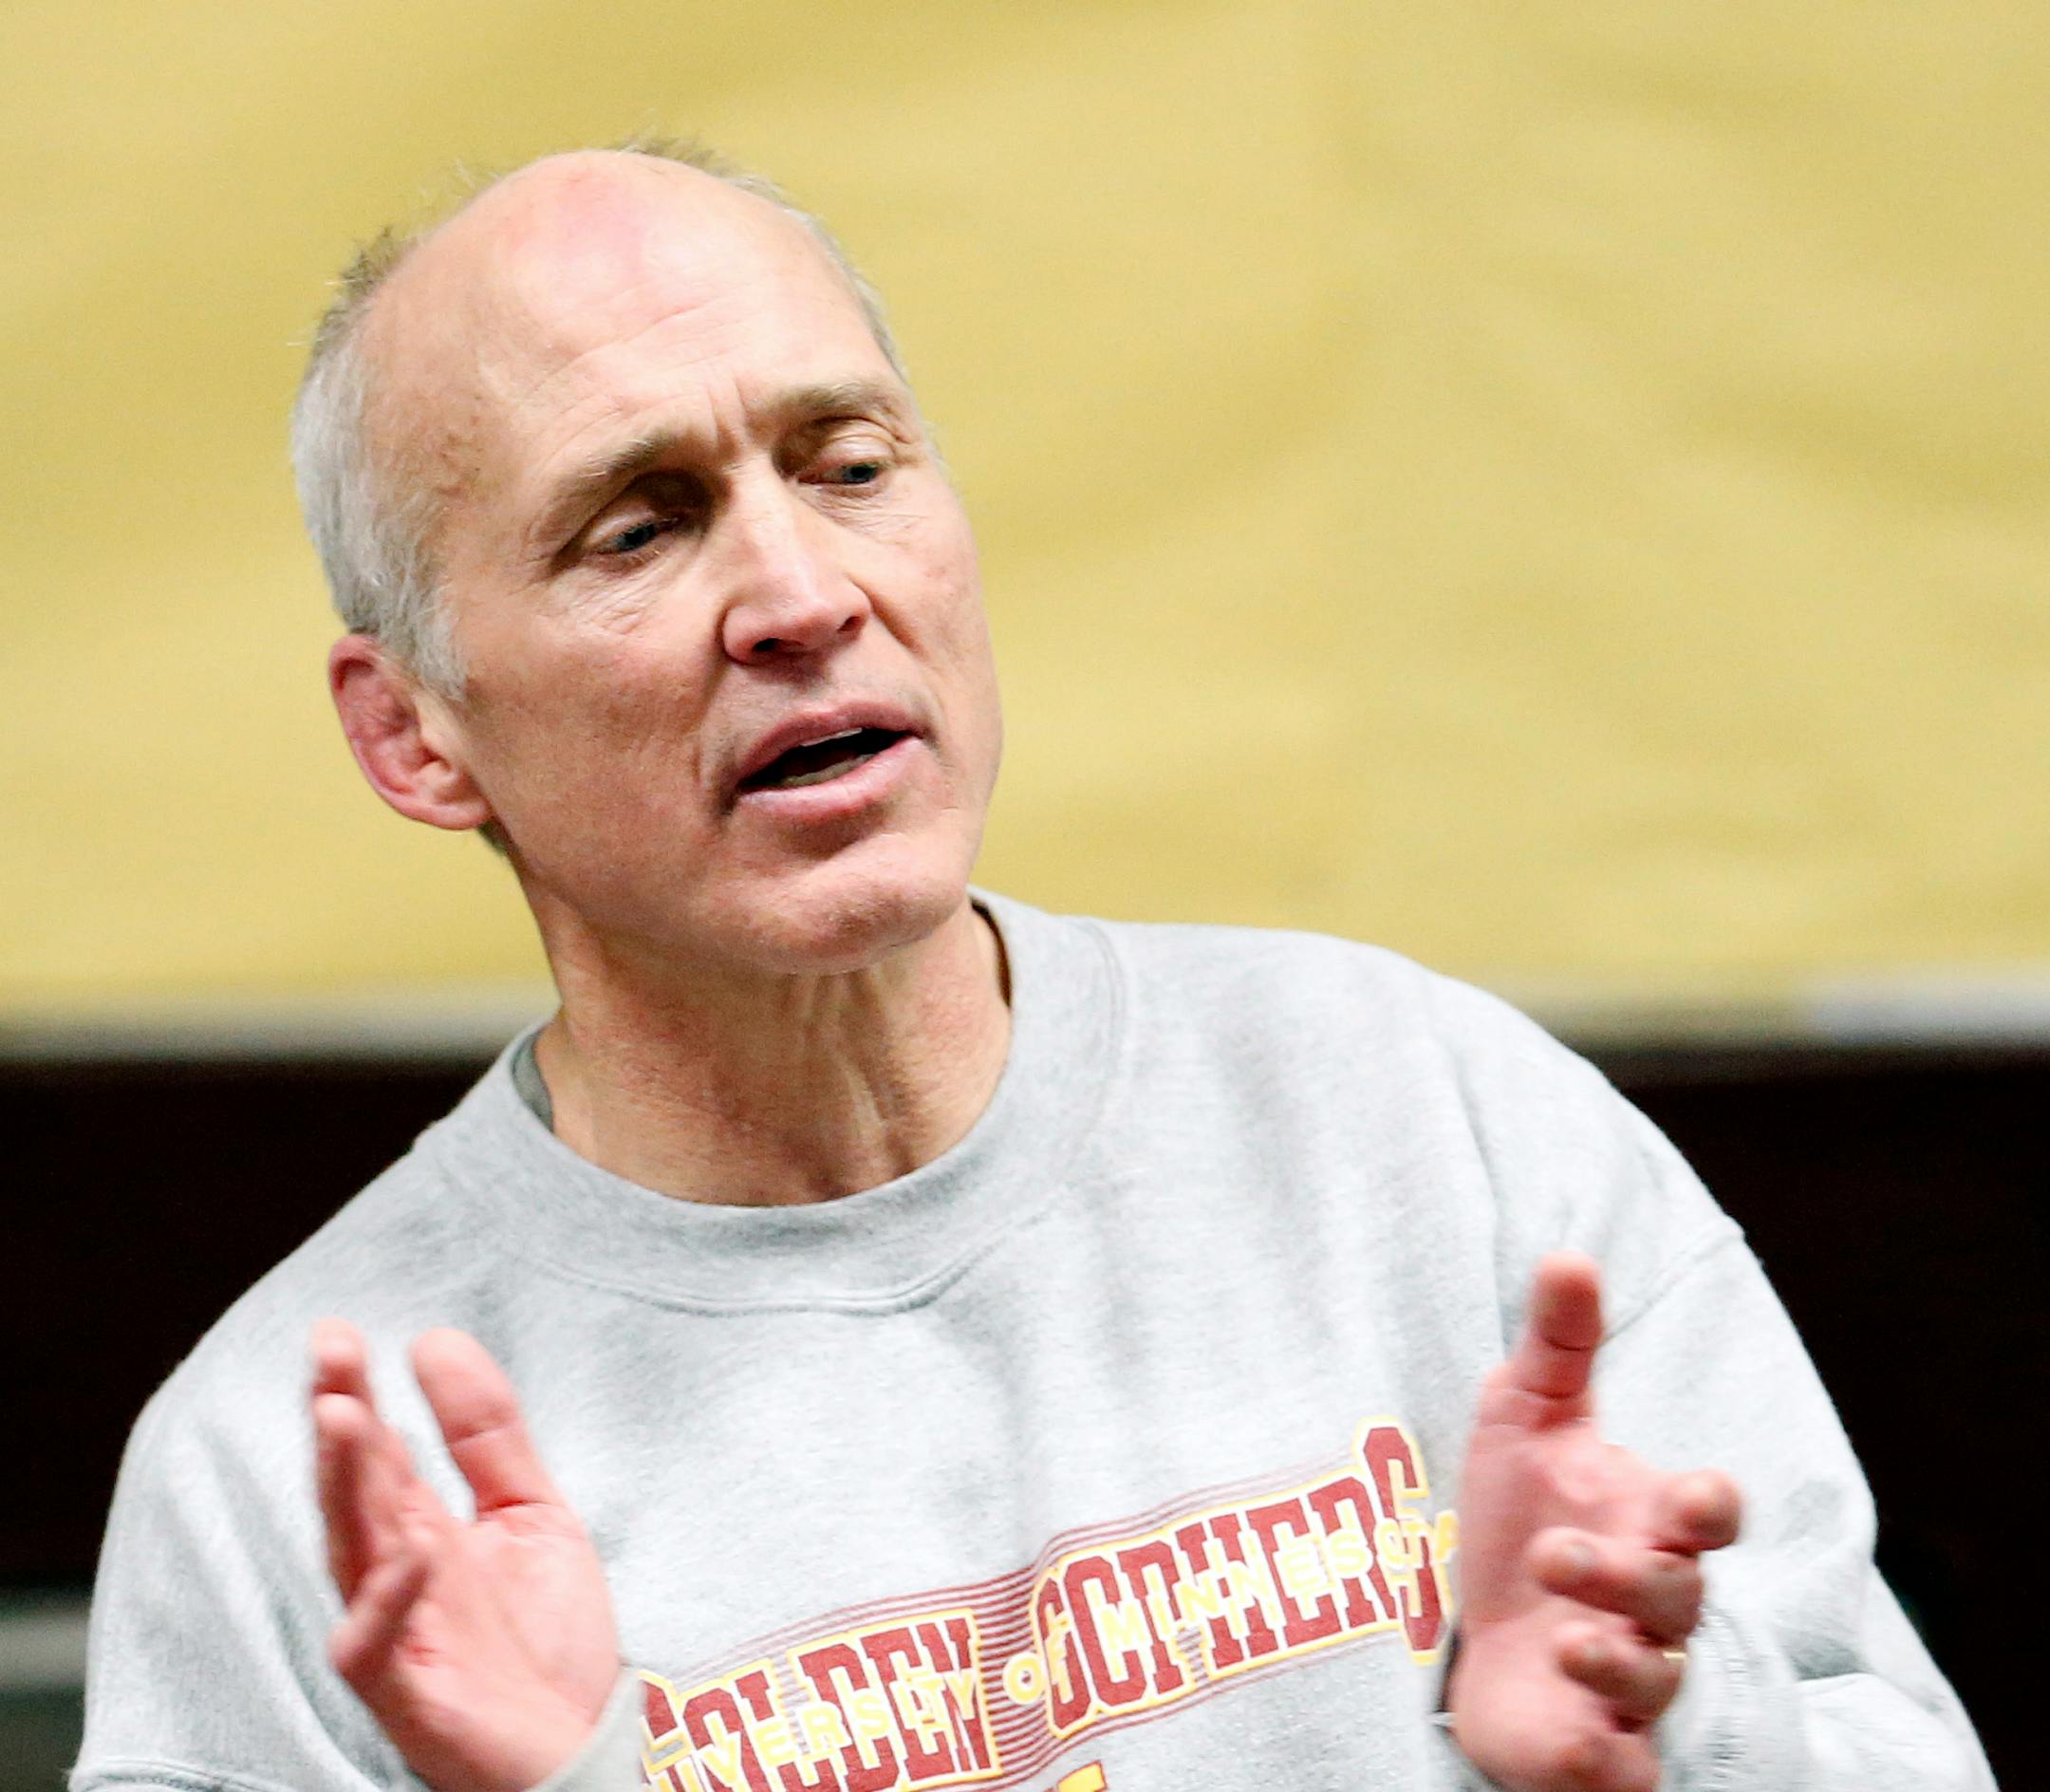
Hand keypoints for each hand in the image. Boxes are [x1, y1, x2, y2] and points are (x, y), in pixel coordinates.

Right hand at [310, 1320, 620, 1791]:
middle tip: (329, 1353)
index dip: (353, 1393)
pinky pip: (376, 1649)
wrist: (582, 1745)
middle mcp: (395, 1576)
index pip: (373, 1453)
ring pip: (351, 1554)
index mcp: (418, 1531)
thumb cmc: (542, 1643)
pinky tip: (411, 1550)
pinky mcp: (410, 1695)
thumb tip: (435, 1340)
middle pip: (351, 1491)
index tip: (337, 1333)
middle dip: (337, 1422)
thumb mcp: (529, 1513)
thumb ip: (486, 1434)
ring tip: (342, 1415)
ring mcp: (398, 1633)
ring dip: (344, 1487)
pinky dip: (387, 1601)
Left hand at [1446, 1254, 1741, 1791]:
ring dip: (1615, 1661)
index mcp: (1649, 1520)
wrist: (1479, 1632)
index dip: (1709, 1507)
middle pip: (1676, 1592)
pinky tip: (1582, 1744)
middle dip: (1627, 1574)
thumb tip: (1569, 1255)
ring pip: (1655, 1679)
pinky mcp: (1597, 1750)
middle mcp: (1652, 1602)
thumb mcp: (1527, 1417)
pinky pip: (1623, 1768)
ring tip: (1564, 1640)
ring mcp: (1628, 1678)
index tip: (1691, 1497)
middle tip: (1555, 1555)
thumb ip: (1559, 1343)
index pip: (1710, 1514)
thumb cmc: (1522, 1516)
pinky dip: (1609, 1761)